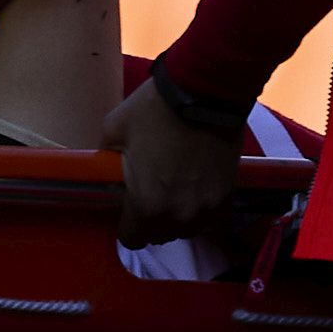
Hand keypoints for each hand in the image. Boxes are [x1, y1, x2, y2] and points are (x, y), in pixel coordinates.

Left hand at [105, 76, 242, 246]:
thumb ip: (105, 157)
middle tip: (153, 195)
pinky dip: (204, 210)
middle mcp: (178, 215)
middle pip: (160, 236)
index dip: (127, 226)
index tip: (129, 210)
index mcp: (146, 205)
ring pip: (188, 229)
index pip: (132, 239)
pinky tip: (198, 192)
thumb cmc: (154, 110)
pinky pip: (213, 218)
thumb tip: (105, 167)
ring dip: (180, 218)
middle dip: (153, 221)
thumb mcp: (113, 129)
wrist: (205, 91)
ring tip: (177, 193)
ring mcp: (206, 207)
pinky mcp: (227, 195)